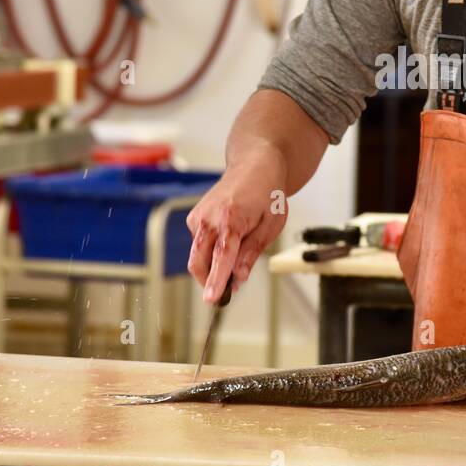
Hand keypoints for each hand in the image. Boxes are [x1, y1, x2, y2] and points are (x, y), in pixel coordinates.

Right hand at [186, 150, 287, 302]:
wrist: (254, 166)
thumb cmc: (267, 195)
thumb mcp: (271, 226)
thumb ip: (251, 253)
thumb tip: (238, 278)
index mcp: (231, 218)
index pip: (221, 257)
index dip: (216, 280)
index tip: (211, 299)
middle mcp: (209, 217)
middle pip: (198, 261)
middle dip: (209, 281)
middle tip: (226, 292)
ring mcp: (198, 217)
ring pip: (197, 255)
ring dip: (212, 265)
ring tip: (239, 249)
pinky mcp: (193, 218)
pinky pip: (199, 244)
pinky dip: (211, 251)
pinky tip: (230, 237)